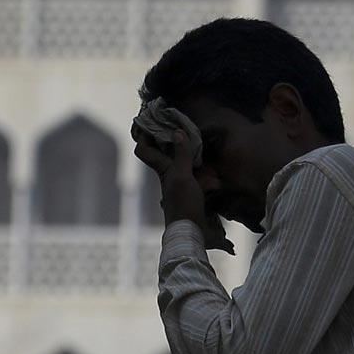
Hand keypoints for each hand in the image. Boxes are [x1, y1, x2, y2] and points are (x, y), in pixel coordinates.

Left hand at [134, 133, 233, 254]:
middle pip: (164, 153)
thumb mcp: (181, 177)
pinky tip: (210, 162)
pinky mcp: (194, 192)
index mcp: (163, 170)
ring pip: (181, 162)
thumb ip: (181, 155)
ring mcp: (181, 184)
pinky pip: (196, 174)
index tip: (147, 120)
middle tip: (180, 124)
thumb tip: (177, 132)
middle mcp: (169, 175)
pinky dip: (201, 167)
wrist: (192, 233)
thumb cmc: (183, 205)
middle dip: (170, 140)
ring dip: (187, 152)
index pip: (144, 150)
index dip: (143, 136)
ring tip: (196, 137)